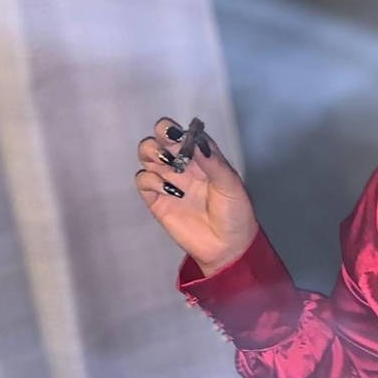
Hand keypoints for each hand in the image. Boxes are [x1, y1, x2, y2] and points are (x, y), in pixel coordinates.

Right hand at [134, 116, 257, 273]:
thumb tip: (196, 141)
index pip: (185, 134)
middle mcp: (183, 165)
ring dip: (153, 153)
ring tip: (170, 165)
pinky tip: (171, 191)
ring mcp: (168, 181)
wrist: (227, 247)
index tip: (181, 134)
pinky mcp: (157, 200)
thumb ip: (213, 162)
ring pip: (147, 155)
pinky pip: (143, 180)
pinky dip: (151, 180)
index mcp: (202, 157)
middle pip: (160, 139)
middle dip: (161, 135)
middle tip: (171, 147)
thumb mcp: (230, 185)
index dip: (180, 129)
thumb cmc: (234, 214)